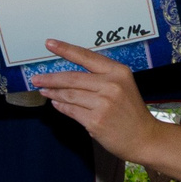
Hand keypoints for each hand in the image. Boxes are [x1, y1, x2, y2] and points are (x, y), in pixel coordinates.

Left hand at [33, 41, 162, 160]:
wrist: (144, 137)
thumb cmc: (131, 111)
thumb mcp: (122, 86)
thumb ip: (99, 78)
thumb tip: (69, 76)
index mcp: (118, 71)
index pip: (86, 56)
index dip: (65, 49)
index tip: (49, 43)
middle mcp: (111, 85)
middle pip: (72, 78)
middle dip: (50, 78)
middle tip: (36, 78)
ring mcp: (103, 104)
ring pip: (69, 95)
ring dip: (53, 93)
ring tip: (44, 91)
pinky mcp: (96, 121)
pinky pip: (71, 110)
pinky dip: (61, 106)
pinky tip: (56, 104)